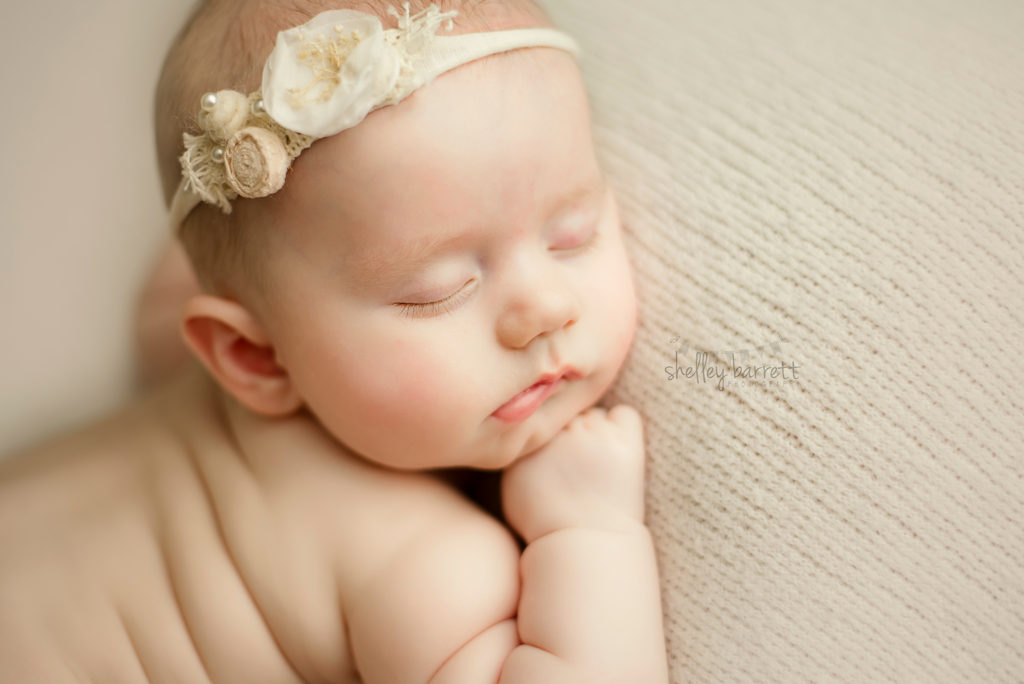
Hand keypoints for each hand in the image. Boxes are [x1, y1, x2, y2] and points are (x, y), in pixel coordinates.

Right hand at [501, 405, 645, 542]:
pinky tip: (618, 447)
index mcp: (532, 441)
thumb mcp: (513, 484)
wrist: (585, 546)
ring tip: (595, 461)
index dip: (548, 431)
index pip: (541, 412)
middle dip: (571, 429)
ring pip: (594, 412)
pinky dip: (623, 425)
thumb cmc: (546, 522)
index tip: (553, 452)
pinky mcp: (626, 445)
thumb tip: (528, 426)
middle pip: (568, 410)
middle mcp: (563, 433)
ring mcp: (597, 436)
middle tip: (575, 459)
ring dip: (595, 429)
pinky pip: (625, 414)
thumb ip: (518, 449)